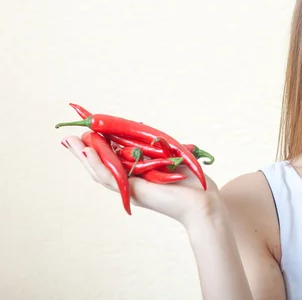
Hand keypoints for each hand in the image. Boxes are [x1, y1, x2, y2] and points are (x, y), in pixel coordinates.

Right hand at [61, 135, 222, 226]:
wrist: (205, 202)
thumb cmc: (194, 183)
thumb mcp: (172, 157)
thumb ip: (156, 147)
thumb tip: (144, 127)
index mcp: (139, 176)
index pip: (113, 160)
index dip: (98, 149)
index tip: (86, 134)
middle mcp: (132, 183)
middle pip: (101, 167)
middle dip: (84, 152)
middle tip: (68, 138)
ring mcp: (131, 189)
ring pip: (101, 173)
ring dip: (84, 157)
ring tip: (70, 143)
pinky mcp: (134, 192)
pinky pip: (111, 178)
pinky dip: (97, 165)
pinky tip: (87, 153)